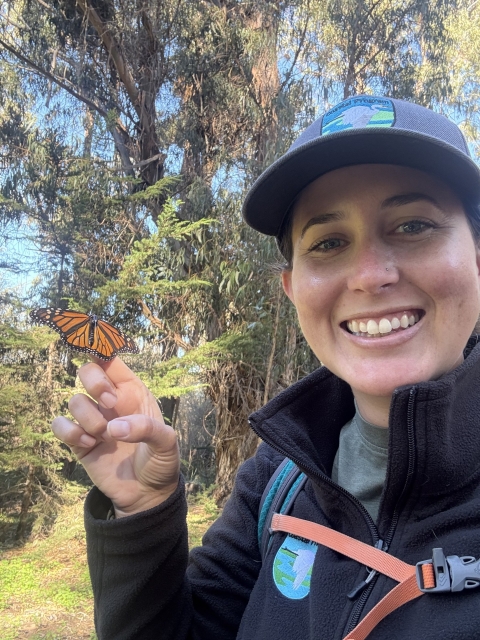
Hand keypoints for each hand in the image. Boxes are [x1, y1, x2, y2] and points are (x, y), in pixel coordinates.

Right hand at [52, 358, 179, 516]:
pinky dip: (70, 432)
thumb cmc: (160, 462)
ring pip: (74, 400)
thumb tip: (114, 428)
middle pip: (87, 371)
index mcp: (134, 393)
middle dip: (95, 382)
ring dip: (89, 417)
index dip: (103, 353)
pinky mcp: (78, 441)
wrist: (147, 494)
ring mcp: (93, 421)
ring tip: (106, 436)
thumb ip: (146, 429)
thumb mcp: (166, 443)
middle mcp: (111, 402)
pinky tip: (88, 445)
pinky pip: (59, 425)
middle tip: (110, 403)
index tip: (100, 357)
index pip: (113, 362)